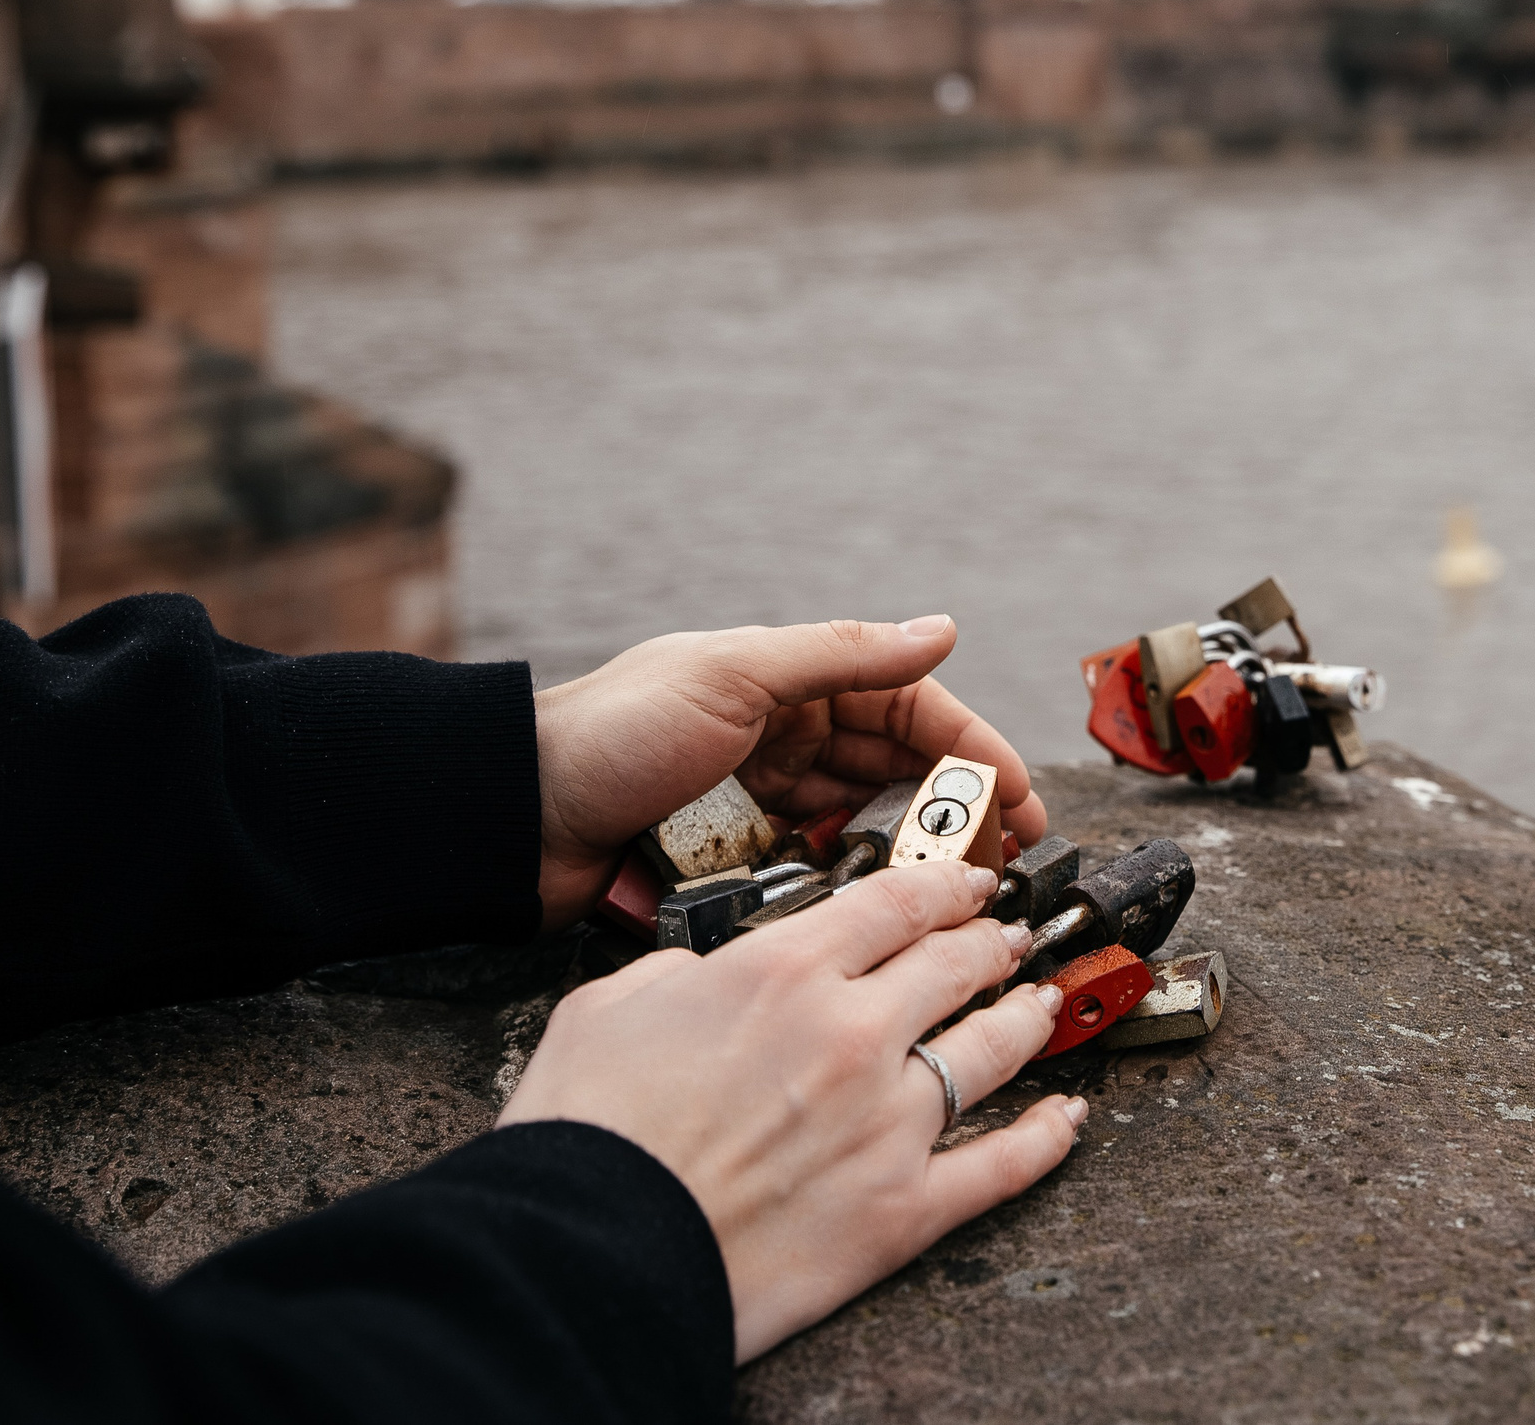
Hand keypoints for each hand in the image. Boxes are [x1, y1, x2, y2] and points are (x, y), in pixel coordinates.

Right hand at [499, 861, 1084, 1359]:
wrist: (586, 1251)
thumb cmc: (585, 1133)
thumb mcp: (612, 1004)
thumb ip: (680, 973)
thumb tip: (708, 977)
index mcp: (783, 972)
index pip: (894, 906)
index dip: (944, 887)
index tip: (967, 883)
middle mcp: (853, 1034)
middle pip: (952, 966)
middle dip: (989, 942)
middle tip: (1007, 935)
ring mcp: (889, 1123)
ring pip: (990, 1049)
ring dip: (1027, 1017)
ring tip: (1043, 1002)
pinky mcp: (902, 1211)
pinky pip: (1000, 1168)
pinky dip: (1044, 1141)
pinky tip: (1066, 1119)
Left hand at [532, 616, 1044, 930]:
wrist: (515, 818)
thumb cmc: (610, 732)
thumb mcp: (734, 677)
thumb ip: (840, 654)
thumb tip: (940, 626)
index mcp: (786, 681)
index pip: (907, 703)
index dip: (970, 747)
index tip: (1019, 792)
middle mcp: (781, 736)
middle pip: (895, 768)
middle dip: (956, 806)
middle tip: (1009, 854)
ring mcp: (760, 800)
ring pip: (862, 823)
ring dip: (908, 849)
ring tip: (957, 886)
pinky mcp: (735, 859)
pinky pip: (812, 871)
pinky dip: (847, 884)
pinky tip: (878, 907)